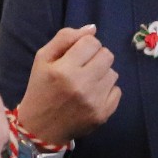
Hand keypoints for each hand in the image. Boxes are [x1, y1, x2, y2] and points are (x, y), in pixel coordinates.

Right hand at [15, 24, 120, 145]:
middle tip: (83, 67)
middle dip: (96, 57)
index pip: (91, 42)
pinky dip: (106, 91)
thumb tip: (92, 28)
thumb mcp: (43, 59)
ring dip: (102, 74)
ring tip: (86, 82)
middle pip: (107, 55)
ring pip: (113, 73)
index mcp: (64, 70)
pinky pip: (117, 91)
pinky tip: (92, 95)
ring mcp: (94, 102)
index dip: (85, 45)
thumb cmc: (41, 89)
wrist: (40, 128)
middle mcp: (81, 85)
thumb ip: (65, 38)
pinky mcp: (103, 115)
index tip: (76, 55)